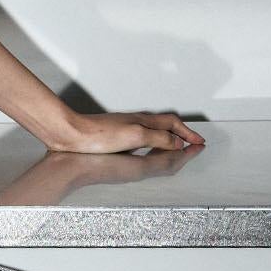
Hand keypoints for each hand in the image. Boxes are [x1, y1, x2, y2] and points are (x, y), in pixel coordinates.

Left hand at [38, 108, 206, 154]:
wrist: (70, 134)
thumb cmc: (99, 135)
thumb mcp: (135, 136)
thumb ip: (158, 139)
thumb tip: (178, 142)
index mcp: (144, 121)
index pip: (173, 125)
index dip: (188, 134)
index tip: (200, 142)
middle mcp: (136, 122)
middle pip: (166, 125)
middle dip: (182, 133)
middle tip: (193, 143)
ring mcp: (125, 127)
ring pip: (154, 129)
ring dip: (169, 136)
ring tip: (177, 146)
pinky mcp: (114, 134)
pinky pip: (142, 136)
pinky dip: (153, 141)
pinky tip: (147, 148)